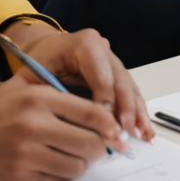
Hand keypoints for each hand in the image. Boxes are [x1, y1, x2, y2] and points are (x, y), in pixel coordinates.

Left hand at [0, 21, 153, 143]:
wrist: (43, 51)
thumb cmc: (37, 65)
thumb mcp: (36, 78)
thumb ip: (55, 98)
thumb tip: (76, 127)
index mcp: (83, 44)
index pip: (102, 75)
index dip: (106, 101)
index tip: (104, 126)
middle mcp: (103, 48)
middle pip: (121, 81)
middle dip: (125, 111)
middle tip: (122, 134)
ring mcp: (112, 59)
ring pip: (130, 88)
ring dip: (137, 114)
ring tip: (142, 136)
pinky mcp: (117, 72)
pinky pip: (131, 92)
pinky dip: (137, 112)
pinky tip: (144, 130)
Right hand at [0, 77, 125, 180]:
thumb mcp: (17, 89)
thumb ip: (56, 92)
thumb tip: (100, 110)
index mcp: (38, 97)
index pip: (94, 113)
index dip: (110, 126)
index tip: (113, 132)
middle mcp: (34, 124)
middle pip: (92, 143)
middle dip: (99, 149)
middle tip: (96, 149)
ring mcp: (26, 154)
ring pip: (77, 166)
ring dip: (80, 165)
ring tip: (69, 157)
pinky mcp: (17, 178)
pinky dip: (59, 176)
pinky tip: (49, 166)